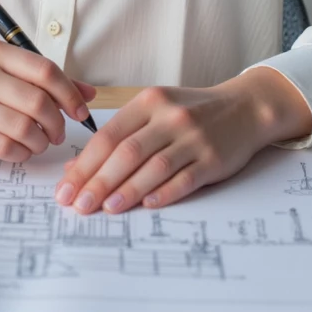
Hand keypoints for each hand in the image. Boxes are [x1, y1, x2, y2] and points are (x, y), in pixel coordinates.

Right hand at [0, 41, 96, 162]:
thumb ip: (42, 79)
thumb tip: (89, 92)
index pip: (45, 71)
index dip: (70, 94)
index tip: (80, 111)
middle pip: (38, 101)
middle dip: (57, 123)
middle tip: (59, 133)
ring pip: (24, 127)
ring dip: (40, 141)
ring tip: (39, 143)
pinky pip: (5, 147)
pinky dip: (21, 154)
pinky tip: (20, 151)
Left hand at [53, 69, 311, 214]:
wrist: (245, 107)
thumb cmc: (192, 112)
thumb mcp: (156, 110)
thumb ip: (122, 134)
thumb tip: (79, 166)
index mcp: (149, 101)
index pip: (109, 135)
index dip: (84, 164)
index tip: (66, 188)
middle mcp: (169, 117)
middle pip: (127, 152)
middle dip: (98, 181)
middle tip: (78, 206)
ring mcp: (193, 138)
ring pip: (153, 167)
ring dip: (127, 190)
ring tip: (105, 209)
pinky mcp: (213, 159)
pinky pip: (184, 179)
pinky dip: (164, 193)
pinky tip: (147, 205)